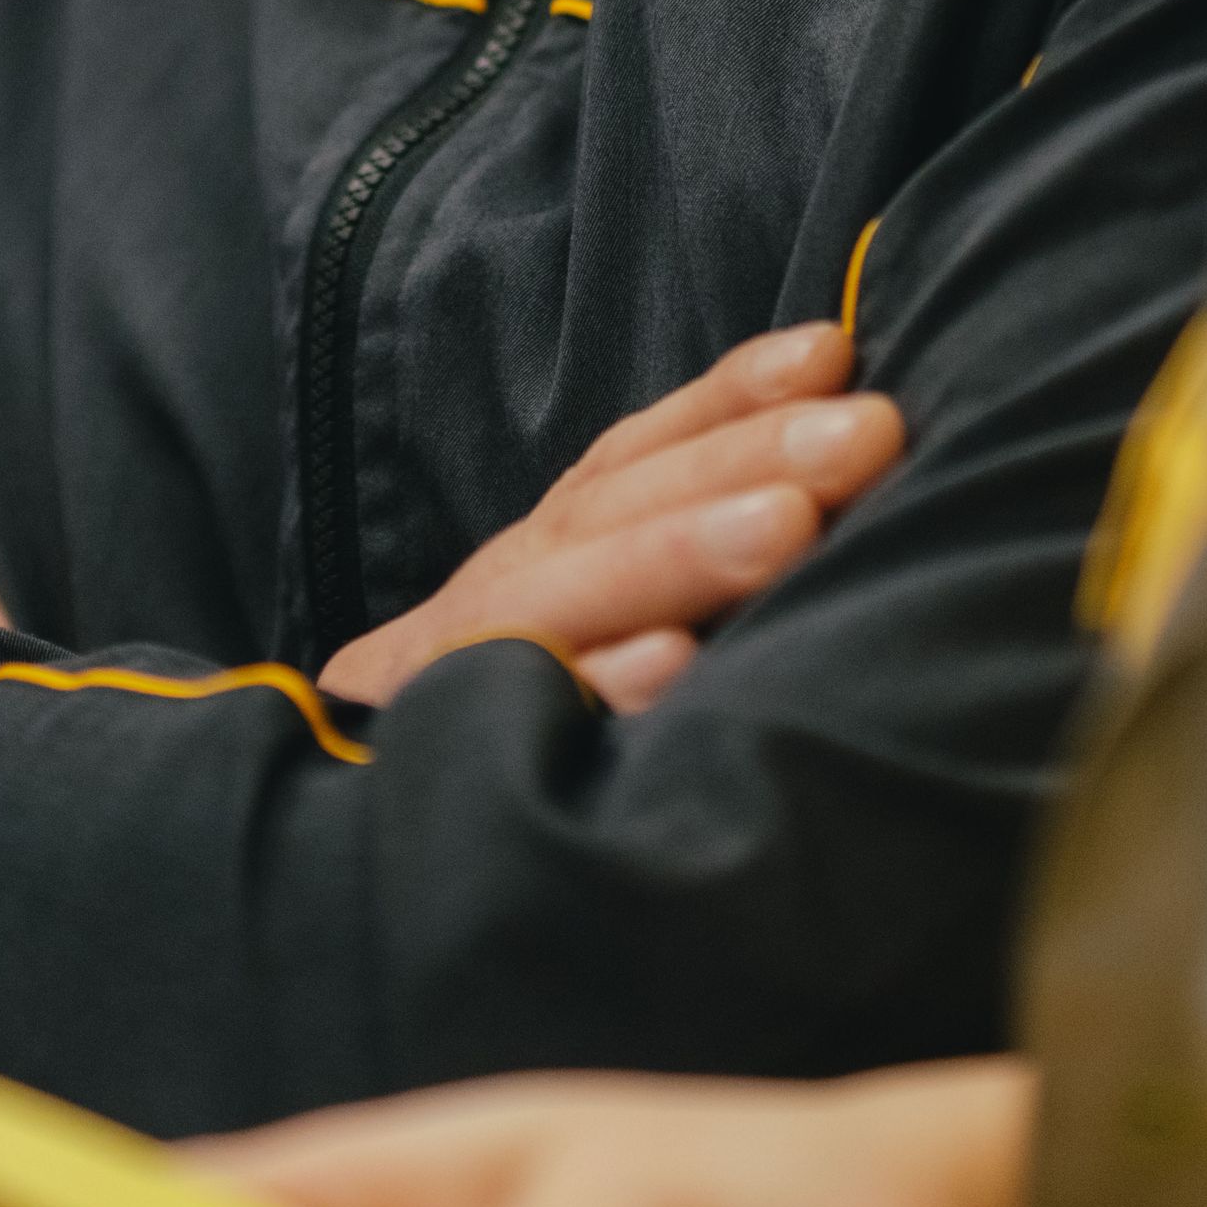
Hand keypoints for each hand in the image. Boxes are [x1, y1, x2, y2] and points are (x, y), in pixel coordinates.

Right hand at [321, 323, 901, 719]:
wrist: (340, 851)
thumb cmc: (513, 727)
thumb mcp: (586, 617)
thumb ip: (676, 554)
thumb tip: (822, 451)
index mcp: (546, 555)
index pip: (636, 457)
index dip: (730, 398)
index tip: (834, 354)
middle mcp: (499, 596)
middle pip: (618, 513)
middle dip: (744, 463)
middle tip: (867, 434)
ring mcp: (458, 678)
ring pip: (564, 599)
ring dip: (679, 557)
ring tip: (788, 525)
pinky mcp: (433, 767)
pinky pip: (515, 726)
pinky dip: (592, 689)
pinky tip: (670, 666)